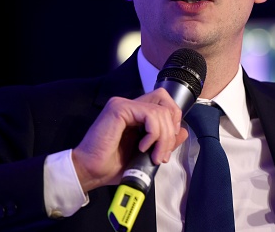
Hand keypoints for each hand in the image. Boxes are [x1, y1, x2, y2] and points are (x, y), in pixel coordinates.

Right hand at [71, 87, 188, 192]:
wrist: (91, 172)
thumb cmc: (112, 164)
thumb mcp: (147, 154)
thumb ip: (164, 141)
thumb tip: (184, 132)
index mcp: (136, 114)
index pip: (165, 103)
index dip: (174, 121)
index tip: (168, 144)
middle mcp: (130, 105)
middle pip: (166, 103)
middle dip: (171, 131)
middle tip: (162, 153)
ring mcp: (124, 105)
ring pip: (160, 111)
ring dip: (163, 137)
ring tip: (153, 154)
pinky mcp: (119, 109)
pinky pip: (150, 114)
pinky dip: (153, 133)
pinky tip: (143, 147)